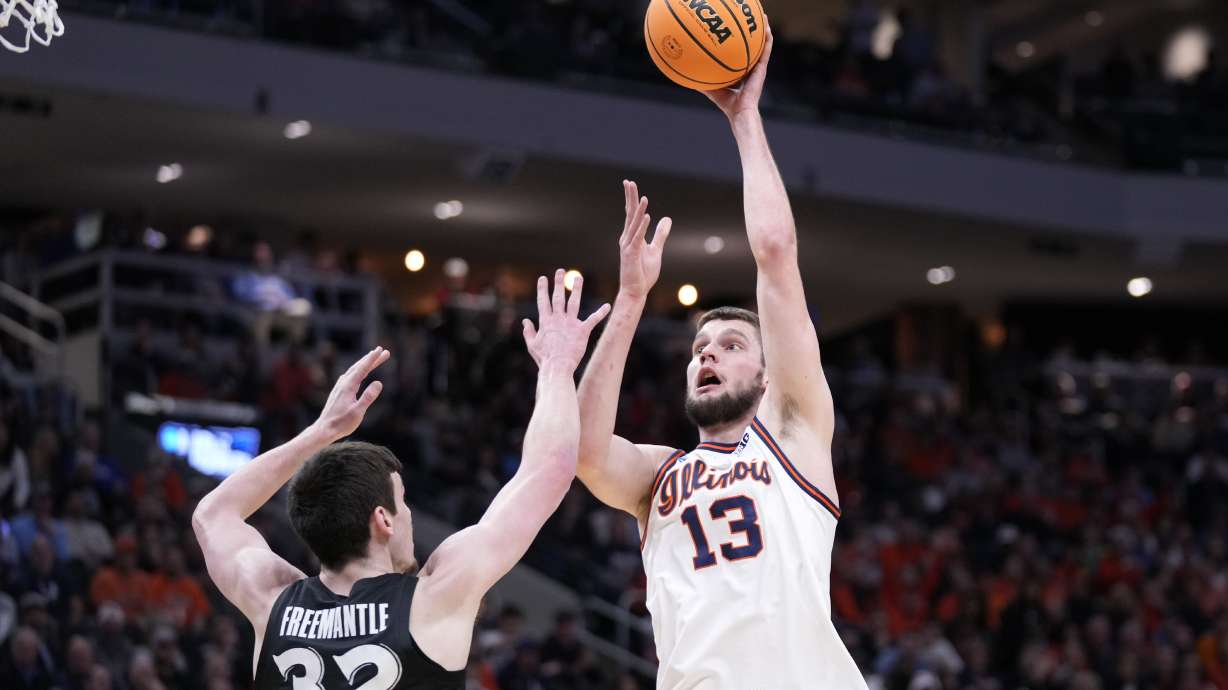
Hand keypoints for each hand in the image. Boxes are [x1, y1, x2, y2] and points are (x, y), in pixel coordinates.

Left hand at [314, 346, 389, 440]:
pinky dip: (358, 370)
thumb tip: (379, 382)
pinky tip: (358, 373)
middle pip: (359, 367)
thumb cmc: (341, 423)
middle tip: (384, 351)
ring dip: (364, 363)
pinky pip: (350, 376)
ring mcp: (339, 387)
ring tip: (374, 358)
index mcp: (349, 386)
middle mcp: (343, 383)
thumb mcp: (358, 412)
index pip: (363, 369)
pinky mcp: (338, 392)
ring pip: (354, 370)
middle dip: (371, 358)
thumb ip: (368, 397)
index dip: (373, 359)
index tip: (381, 350)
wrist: (324, 430)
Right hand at [523, 269, 610, 371]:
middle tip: (560, 271)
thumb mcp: (532, 345)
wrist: (557, 368)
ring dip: (576, 289)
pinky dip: (601, 313)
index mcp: (545, 322)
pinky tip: (608, 306)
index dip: (542, 289)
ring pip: (574, 302)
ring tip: (579, 278)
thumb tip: (525, 321)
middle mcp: (557, 319)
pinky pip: (593, 319)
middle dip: (559, 283)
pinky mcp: (582, 331)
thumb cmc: (544, 359)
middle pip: (558, 297)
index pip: (543, 301)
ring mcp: (570, 324)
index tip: (543, 278)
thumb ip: (528, 331)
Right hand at [619, 180, 671, 299]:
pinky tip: (648, 216)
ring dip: (638, 210)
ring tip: (643, 197)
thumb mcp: (656, 250)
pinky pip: (638, 237)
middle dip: (630, 198)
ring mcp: (628, 246)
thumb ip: (660, 234)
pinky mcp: (631, 254)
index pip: (632, 214)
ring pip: (634, 224)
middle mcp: (628, 238)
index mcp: (633, 236)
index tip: (630, 185)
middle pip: (629, 214)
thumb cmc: (643, 273)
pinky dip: (642, 226)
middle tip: (628, 182)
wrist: (636, 291)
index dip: (632, 199)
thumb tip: (666, 219)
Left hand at [704, 19, 773, 121]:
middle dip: (751, 33)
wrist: (740, 111)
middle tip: (748, 19)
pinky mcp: (762, 68)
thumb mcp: (711, 87)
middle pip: (752, 46)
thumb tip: (685, 71)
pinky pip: (766, 50)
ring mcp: (757, 67)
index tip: (733, 31)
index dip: (737, 44)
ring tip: (762, 17)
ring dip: (762, 31)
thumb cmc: (726, 103)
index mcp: (740, 72)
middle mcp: (750, 68)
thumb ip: (701, 79)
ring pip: (762, 45)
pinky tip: (766, 26)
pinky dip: (767, 38)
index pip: (739, 55)